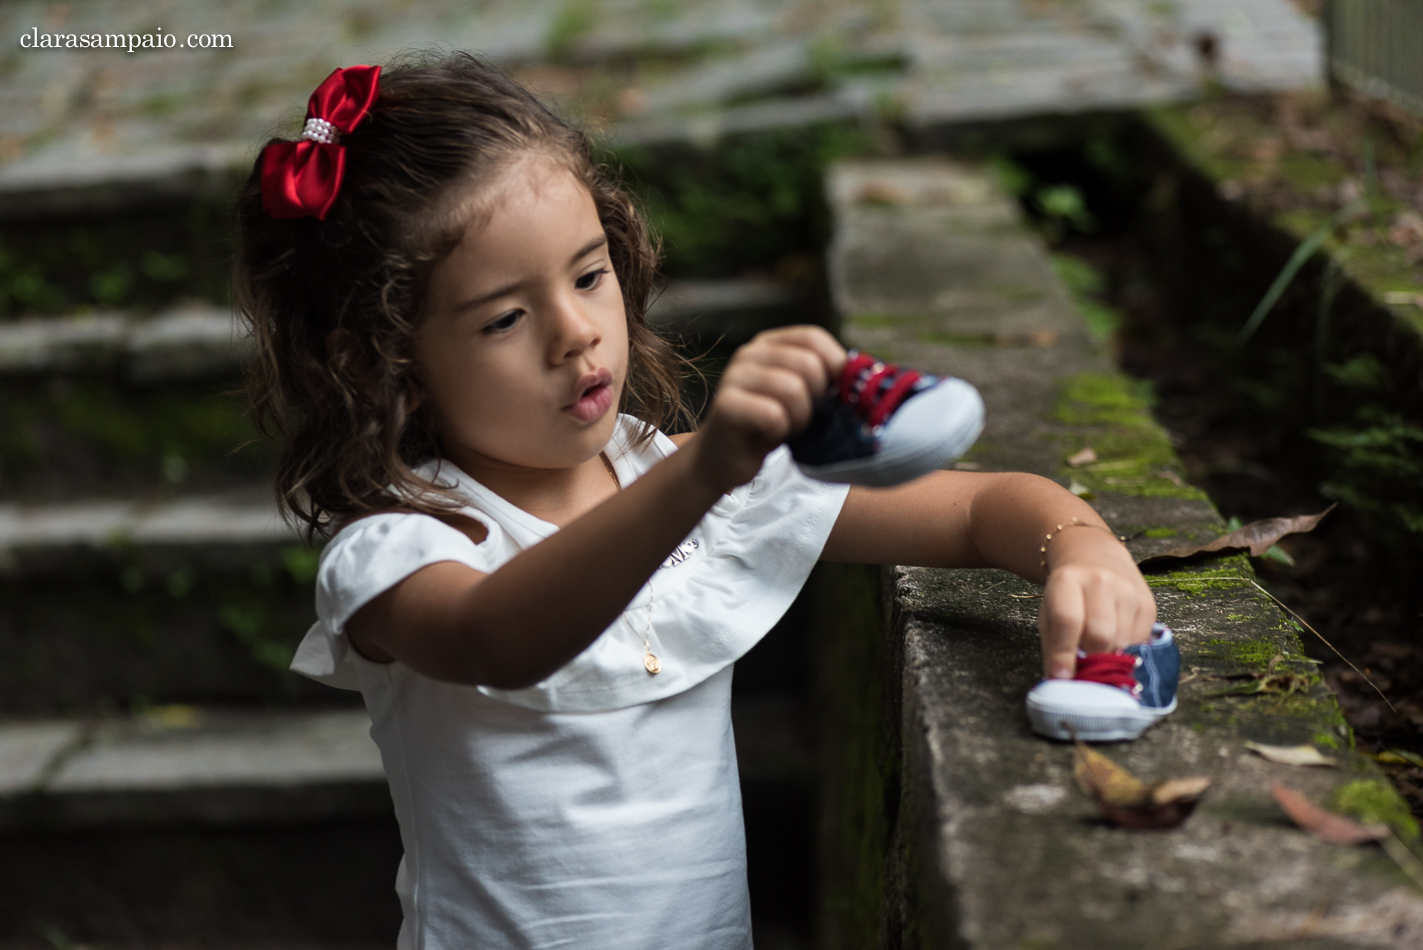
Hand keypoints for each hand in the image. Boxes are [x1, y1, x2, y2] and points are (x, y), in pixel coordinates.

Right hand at [689, 326, 845, 490]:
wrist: (724, 459)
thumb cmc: (769, 426)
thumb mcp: (800, 396)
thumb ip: (823, 378)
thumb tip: (864, 374)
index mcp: (769, 343)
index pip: (814, 337)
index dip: (834, 366)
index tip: (833, 395)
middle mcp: (749, 353)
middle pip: (808, 365)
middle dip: (816, 400)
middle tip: (801, 418)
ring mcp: (734, 376)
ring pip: (793, 390)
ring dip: (799, 419)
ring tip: (784, 428)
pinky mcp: (725, 405)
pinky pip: (773, 415)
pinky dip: (780, 432)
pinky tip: (766, 436)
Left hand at [1037, 527, 1155, 679]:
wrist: (1096, 558)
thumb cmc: (1068, 593)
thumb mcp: (1049, 611)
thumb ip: (1054, 645)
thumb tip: (1059, 682)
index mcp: (1068, 580)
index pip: (1067, 620)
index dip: (1063, 654)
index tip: (1061, 678)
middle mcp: (1101, 581)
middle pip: (1100, 635)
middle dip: (1091, 660)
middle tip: (1084, 668)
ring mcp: (1128, 591)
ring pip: (1122, 642)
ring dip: (1110, 658)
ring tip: (1099, 655)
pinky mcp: (1148, 604)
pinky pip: (1140, 642)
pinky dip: (1126, 652)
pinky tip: (1116, 644)